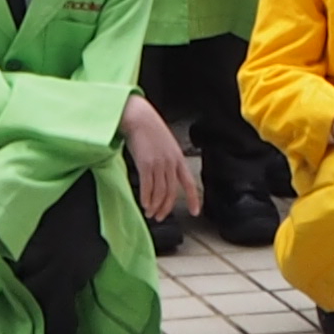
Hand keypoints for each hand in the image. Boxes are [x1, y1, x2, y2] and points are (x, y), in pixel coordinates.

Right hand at [121, 95, 201, 222]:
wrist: (139, 117)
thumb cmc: (149, 129)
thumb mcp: (165, 144)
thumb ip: (167, 159)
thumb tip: (163, 176)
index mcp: (178, 158)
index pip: (189, 183)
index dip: (193, 199)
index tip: (194, 212)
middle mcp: (171, 162)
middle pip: (172, 192)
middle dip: (166, 207)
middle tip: (160, 217)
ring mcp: (159, 163)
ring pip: (160, 192)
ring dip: (155, 206)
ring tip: (150, 213)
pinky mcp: (145, 164)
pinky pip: (147, 187)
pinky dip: (146, 198)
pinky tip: (144, 204)